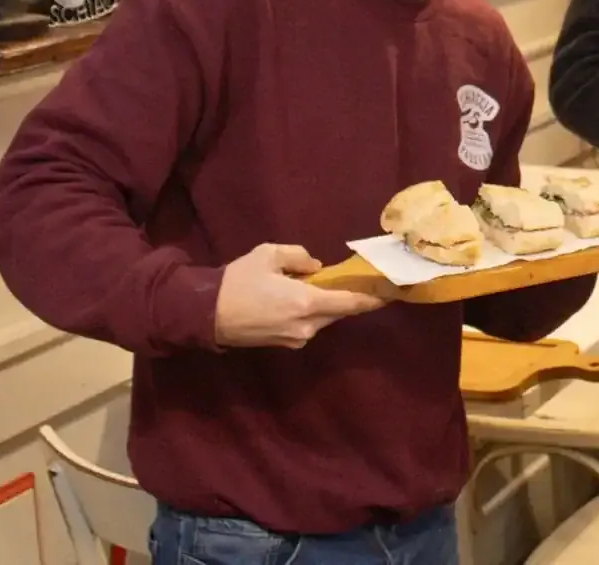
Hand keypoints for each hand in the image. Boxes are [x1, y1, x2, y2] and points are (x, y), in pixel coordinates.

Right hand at [214, 244, 385, 349]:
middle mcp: (306, 325)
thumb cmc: (237, 282)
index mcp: (306, 303)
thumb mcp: (268, 255)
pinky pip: (308, 325)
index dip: (374, 298)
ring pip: (323, 318)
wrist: (205, 315)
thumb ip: (299, 257)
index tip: (394, 292)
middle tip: (361, 282)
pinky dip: (311, 312)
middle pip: (339, 311)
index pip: (351, 303)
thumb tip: (317, 267)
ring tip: (321, 286)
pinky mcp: (284, 344)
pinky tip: (299, 299)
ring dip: (327, 304)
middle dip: (349, 298)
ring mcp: (295, 338)